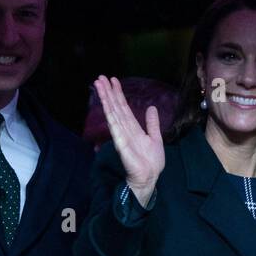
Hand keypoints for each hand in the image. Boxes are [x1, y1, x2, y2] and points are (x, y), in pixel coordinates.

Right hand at [93, 75, 164, 206]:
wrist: (150, 178)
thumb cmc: (152, 162)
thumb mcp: (156, 138)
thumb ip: (152, 123)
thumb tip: (152, 107)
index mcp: (133, 127)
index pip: (123, 107)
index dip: (118, 94)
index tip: (113, 80)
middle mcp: (125, 129)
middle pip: (115, 107)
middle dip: (108, 92)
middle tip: (100, 77)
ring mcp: (122, 136)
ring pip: (112, 114)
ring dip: (106, 99)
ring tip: (99, 85)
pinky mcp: (121, 145)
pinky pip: (115, 129)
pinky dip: (111, 117)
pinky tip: (106, 106)